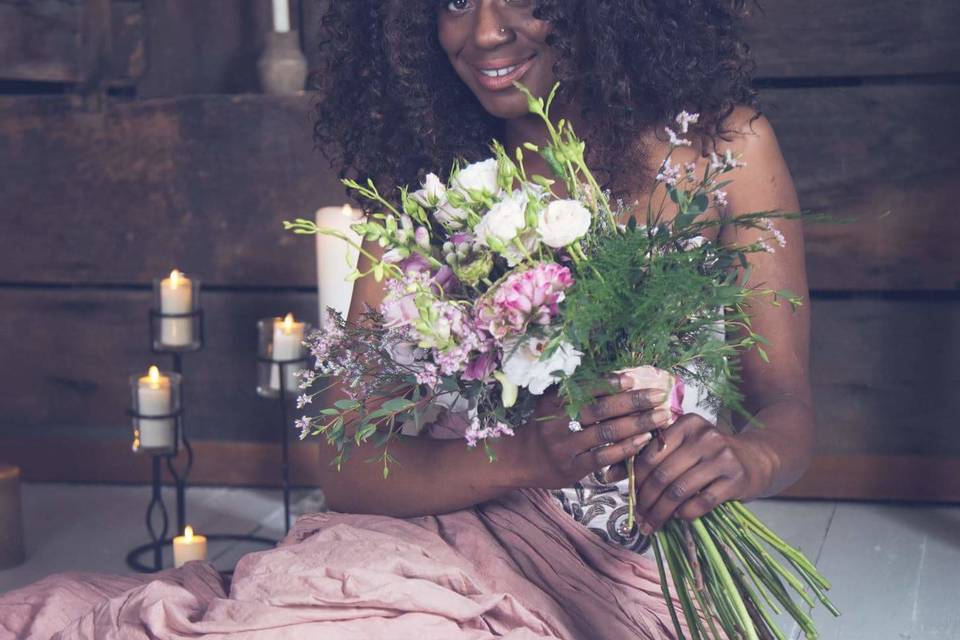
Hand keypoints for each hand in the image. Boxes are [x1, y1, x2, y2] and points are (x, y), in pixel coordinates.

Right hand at [516, 374, 673, 489]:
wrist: (520, 459)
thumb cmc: (547, 426)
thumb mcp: (553, 404)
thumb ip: (579, 392)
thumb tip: (621, 378)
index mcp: (554, 401)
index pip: (586, 389)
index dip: (610, 383)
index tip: (634, 379)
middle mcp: (557, 422)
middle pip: (600, 409)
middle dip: (633, 402)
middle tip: (659, 396)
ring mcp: (564, 446)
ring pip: (605, 432)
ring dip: (637, 424)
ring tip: (661, 417)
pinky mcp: (572, 467)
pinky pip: (603, 456)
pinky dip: (625, 448)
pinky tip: (644, 440)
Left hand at [608, 414, 759, 534]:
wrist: (757, 459)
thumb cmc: (710, 454)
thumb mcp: (681, 448)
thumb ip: (648, 456)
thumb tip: (609, 475)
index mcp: (686, 423)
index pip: (650, 453)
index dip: (635, 479)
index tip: (627, 498)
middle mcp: (704, 436)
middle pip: (662, 474)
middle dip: (645, 501)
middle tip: (638, 518)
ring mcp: (722, 457)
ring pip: (679, 491)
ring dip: (661, 513)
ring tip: (651, 525)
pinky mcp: (736, 479)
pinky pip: (702, 502)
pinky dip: (685, 514)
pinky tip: (677, 519)